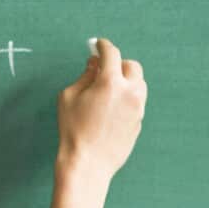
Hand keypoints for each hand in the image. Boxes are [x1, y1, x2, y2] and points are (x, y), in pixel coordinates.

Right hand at [55, 38, 147, 181]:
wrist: (88, 163)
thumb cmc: (73, 130)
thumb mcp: (68, 98)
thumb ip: (84, 76)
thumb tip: (93, 65)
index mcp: (110, 82)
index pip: (111, 53)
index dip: (103, 46)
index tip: (99, 44)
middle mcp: (130, 91)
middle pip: (131, 66)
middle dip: (118, 64)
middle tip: (103, 70)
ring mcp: (138, 107)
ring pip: (138, 83)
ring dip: (125, 81)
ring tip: (108, 90)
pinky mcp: (140, 121)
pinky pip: (136, 102)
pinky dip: (126, 98)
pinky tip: (111, 109)